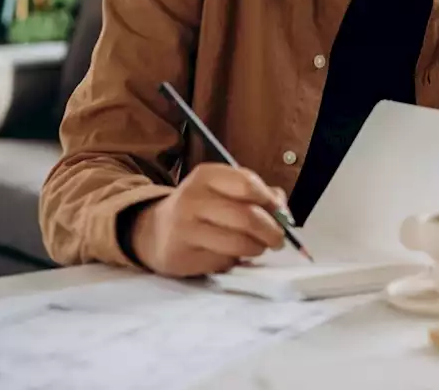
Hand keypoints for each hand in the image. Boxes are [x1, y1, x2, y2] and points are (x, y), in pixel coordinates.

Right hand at [130, 163, 288, 277]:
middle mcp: (192, 199)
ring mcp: (185, 229)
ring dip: (256, 249)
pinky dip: (234, 261)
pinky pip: (223, 262)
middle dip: (271, 231)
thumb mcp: (223, 189)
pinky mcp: (182, 257)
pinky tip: (229, 255)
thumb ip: (256, 194)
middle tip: (279, 240)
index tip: (280, 212)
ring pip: (238, 244)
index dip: (270, 201)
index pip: (247, 184)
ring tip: (258, 247)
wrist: (154, 231)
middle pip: (246, 217)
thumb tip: (284, 212)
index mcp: (206, 176)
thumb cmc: (201, 207)